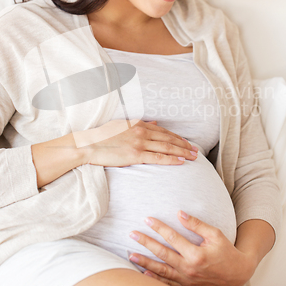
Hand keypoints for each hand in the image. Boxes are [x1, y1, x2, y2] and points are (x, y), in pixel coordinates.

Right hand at [78, 120, 197, 167]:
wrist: (89, 144)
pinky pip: (157, 158)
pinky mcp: (135, 155)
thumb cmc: (104, 136)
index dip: (178, 138)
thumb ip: (140, 124)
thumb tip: (155, 123)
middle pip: (169, 139)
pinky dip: (171, 159)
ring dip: (182, 152)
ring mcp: (139, 143)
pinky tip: (180, 162)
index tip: (187, 143)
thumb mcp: (123, 125)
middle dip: (184, 145)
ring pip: (166, 148)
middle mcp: (142, 132)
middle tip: (196, 151)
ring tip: (192, 157)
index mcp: (139, 124)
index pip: (164, 131)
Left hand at [128, 211, 257, 285]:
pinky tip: (144, 274)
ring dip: (144, 263)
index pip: (172, 238)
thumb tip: (179, 213)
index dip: (159, 227)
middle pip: (162, 254)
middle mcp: (189, 269)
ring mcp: (186, 281)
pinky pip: (167, 285)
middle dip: (146, 243)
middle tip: (132, 234)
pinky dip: (155, 280)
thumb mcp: (215, 234)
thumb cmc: (225, 251)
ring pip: (161, 271)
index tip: (147, 219)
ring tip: (130, 255)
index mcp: (196, 255)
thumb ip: (196, 224)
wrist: (236, 274)